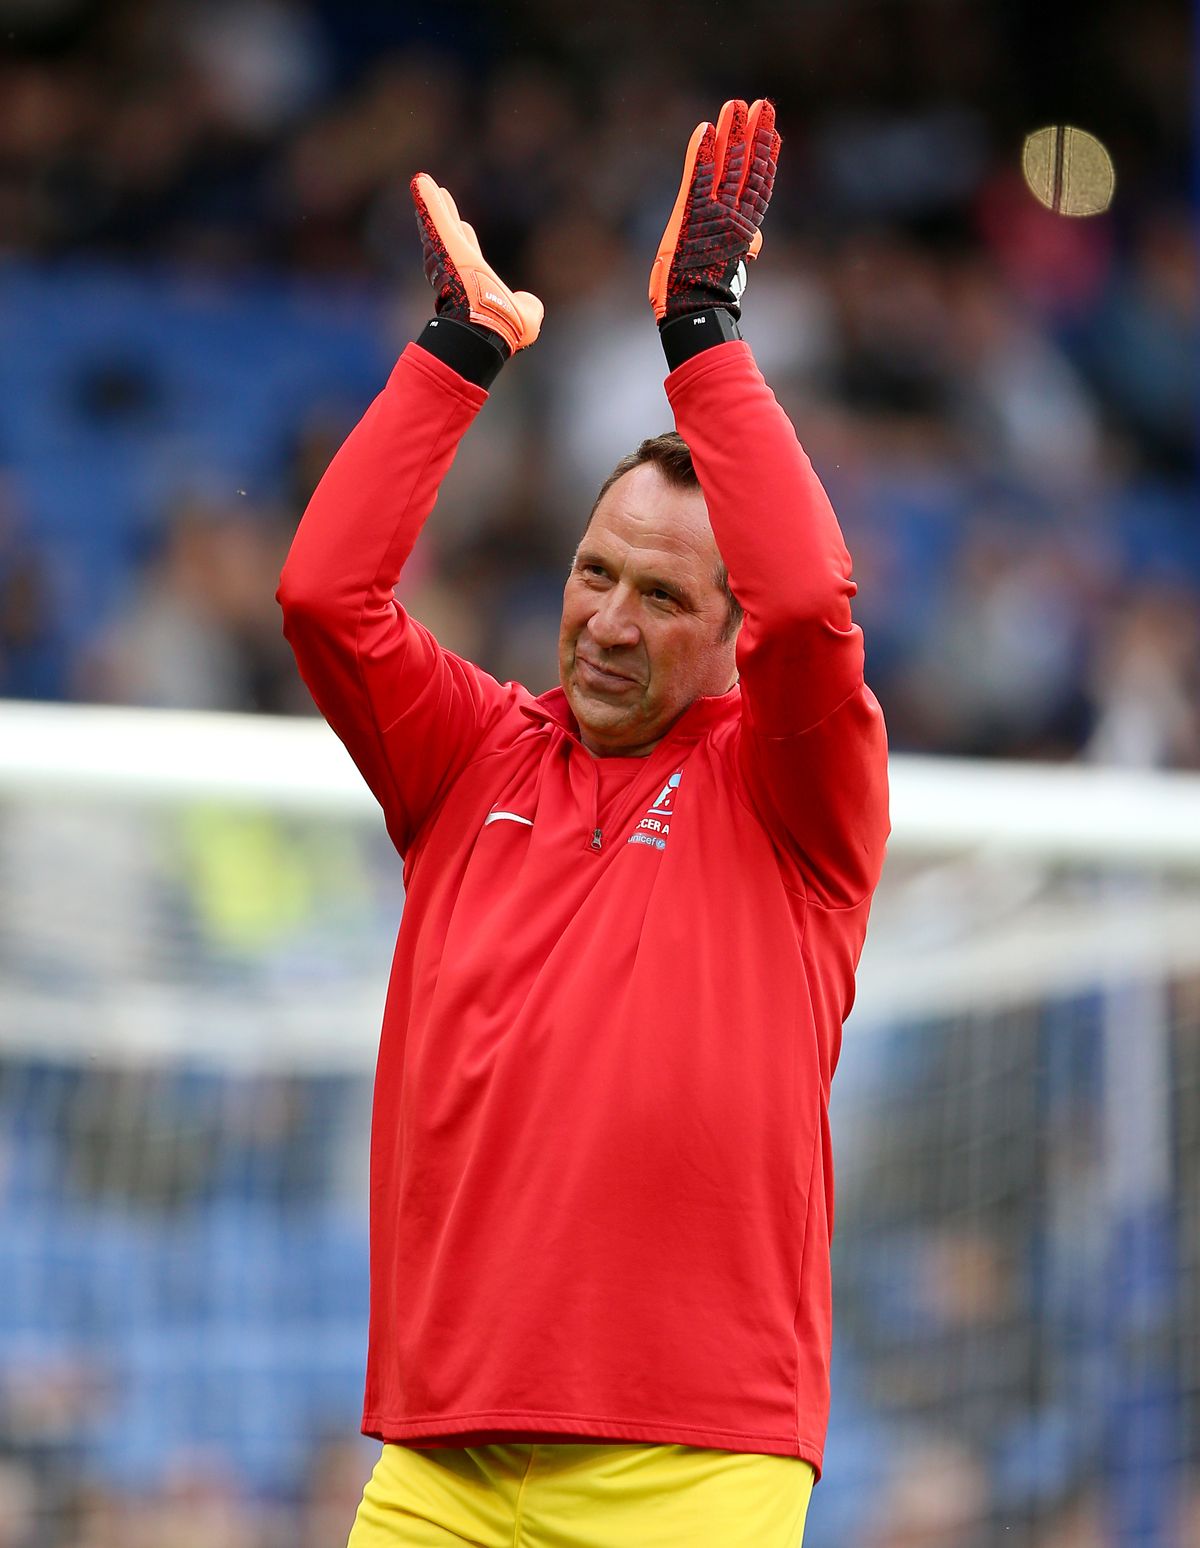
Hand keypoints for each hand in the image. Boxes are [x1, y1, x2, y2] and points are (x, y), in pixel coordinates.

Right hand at [410, 174, 543, 354]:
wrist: (489, 327)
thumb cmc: (506, 328)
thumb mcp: (527, 316)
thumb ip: (528, 306)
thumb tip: (529, 303)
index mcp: (476, 280)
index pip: (467, 255)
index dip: (465, 240)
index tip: (464, 226)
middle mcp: (459, 268)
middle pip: (447, 237)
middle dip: (441, 217)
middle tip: (438, 196)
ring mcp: (450, 256)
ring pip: (436, 226)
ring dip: (430, 205)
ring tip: (423, 184)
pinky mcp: (446, 245)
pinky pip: (436, 219)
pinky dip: (427, 200)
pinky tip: (420, 179)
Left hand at [649, 99, 780, 325]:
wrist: (691, 311)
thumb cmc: (705, 297)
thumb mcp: (729, 269)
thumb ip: (742, 250)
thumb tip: (755, 246)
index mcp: (741, 230)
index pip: (758, 186)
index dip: (766, 157)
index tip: (772, 134)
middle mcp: (733, 217)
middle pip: (749, 167)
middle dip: (755, 135)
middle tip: (763, 104)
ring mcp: (716, 214)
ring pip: (730, 166)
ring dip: (734, 134)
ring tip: (740, 105)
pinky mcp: (695, 214)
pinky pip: (699, 177)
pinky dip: (701, 152)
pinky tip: (706, 127)